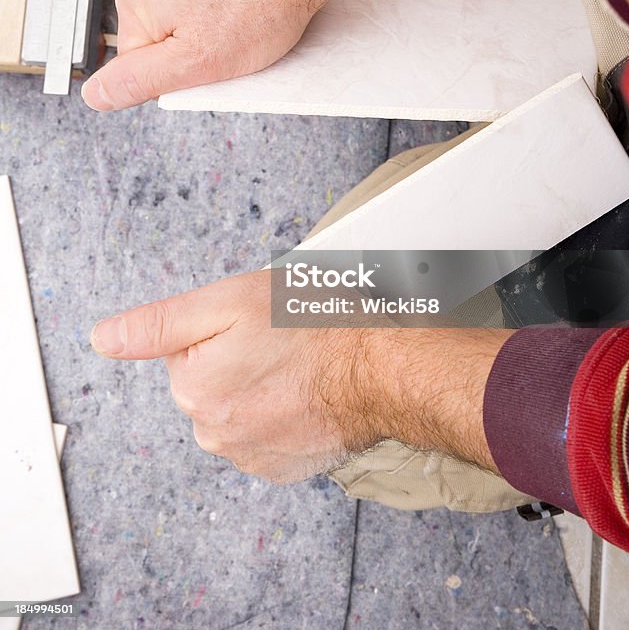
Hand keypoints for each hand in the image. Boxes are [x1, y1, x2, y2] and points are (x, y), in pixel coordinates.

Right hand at [81, 0, 324, 110]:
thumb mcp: (194, 63)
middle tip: (230, 40)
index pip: (141, 63)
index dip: (180, 72)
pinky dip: (223, 1)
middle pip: (161, 36)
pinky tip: (244, 1)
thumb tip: (95, 95)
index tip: (209, 60)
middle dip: (194, 47)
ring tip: (240, 19)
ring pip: (184, 14)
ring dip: (210, 24)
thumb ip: (139, 80)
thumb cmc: (256, 7)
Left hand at [90, 267, 509, 479]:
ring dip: (262, 386)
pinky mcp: (285, 467)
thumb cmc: (316, 326)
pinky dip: (283, 413)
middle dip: (238, 359)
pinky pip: (267, 432)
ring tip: (300, 365)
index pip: (185, 351)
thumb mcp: (229, 301)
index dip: (220, 328)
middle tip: (281, 341)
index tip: (255, 324)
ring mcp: (252, 456)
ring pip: (239, 407)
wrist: (384, 369)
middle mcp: (215, 433)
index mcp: (193, 389)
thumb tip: (105, 338)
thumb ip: (160, 323)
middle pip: (210, 381)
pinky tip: (308, 392)